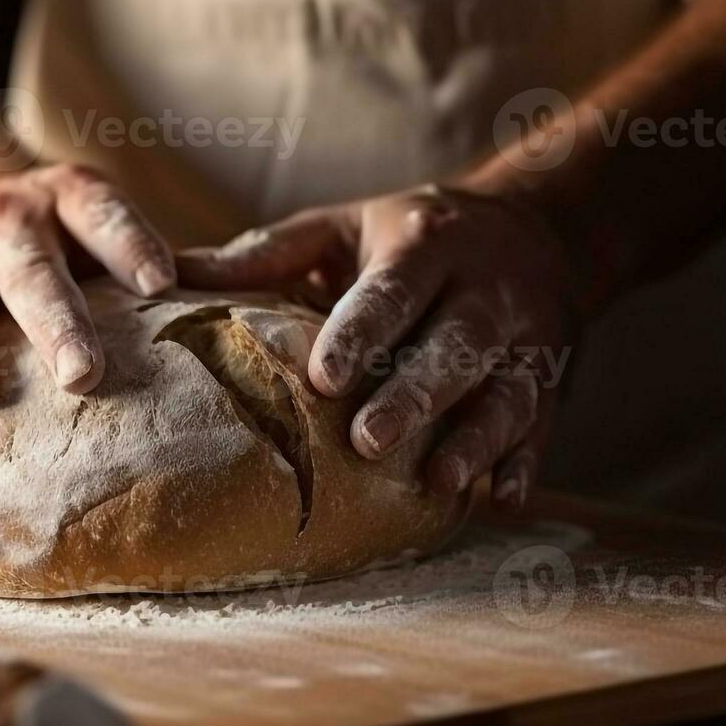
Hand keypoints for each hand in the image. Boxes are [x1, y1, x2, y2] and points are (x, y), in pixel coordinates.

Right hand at [0, 164, 176, 439]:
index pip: (101, 213)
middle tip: (82, 375)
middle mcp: (4, 218)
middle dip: (55, 321)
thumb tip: (247, 331)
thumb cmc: (62, 245)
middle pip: (30, 269)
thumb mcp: (98, 233)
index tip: (161, 281)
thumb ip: (150, 273)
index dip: (130, 242)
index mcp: (65, 196)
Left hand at [178, 185, 572, 509]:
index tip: (324, 376)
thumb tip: (171, 271)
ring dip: (476, 439)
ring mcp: (528, 337)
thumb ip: (268, 253)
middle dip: (415, 394)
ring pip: (507, 390)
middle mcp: (484, 290)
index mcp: (425, 246)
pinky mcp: (553, 378)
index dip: (362, 332)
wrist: (541, 228)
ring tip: (439, 484)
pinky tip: (501, 500)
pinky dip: (526, 463)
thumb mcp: (344, 226)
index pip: (393, 292)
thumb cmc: (410, 235)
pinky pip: (542, 423)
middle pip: (455, 345)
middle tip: (368, 442)